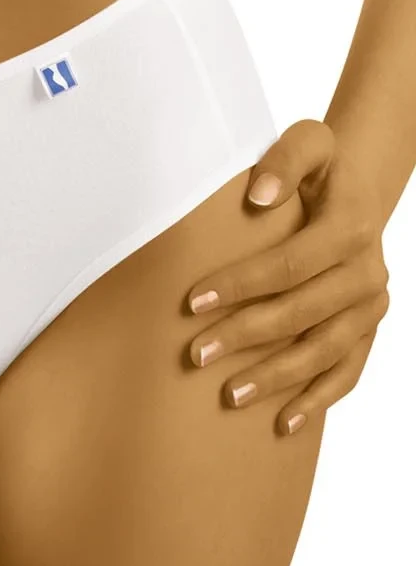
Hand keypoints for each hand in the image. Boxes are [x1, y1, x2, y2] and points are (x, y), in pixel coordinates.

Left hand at [185, 119, 389, 435]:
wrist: (356, 192)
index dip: (242, 284)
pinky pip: (347, 373)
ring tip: (229, 395)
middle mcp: (370, 271)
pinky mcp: (368, 331)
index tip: (193, 302)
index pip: (291, 263)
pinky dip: (317, 400)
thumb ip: (286, 157)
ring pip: (324, 351)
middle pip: (303, 312)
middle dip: (247, 336)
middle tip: (196, 355)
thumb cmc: (319, 168)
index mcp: (353, 226)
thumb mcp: (309, 142)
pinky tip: (282, 423)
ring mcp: (372, 307)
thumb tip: (258, 194)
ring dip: (277, 376)